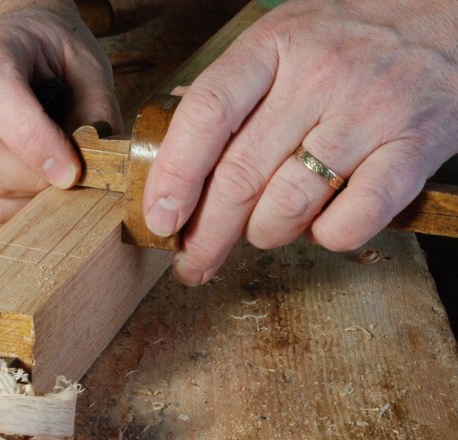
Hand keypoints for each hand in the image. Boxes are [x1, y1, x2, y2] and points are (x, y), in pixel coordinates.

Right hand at [0, 1, 121, 223]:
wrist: (24, 46)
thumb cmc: (55, 55)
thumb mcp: (87, 68)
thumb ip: (96, 115)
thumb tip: (99, 168)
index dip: (33, 140)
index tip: (71, 170)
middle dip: (34, 178)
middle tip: (72, 172)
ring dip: (31, 193)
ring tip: (57, 169)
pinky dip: (20, 205)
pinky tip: (37, 181)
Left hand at [144, 0, 457, 284]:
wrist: (447, 26)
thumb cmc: (350, 43)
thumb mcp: (284, 41)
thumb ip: (232, 92)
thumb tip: (175, 152)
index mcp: (274, 46)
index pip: (206, 114)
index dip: (174, 175)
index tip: (160, 220)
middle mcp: (318, 75)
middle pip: (240, 174)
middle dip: (207, 234)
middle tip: (194, 262)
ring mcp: (368, 112)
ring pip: (289, 204)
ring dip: (265, 234)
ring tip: (264, 231)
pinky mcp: (412, 149)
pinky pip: (352, 220)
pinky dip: (326, 238)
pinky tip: (320, 227)